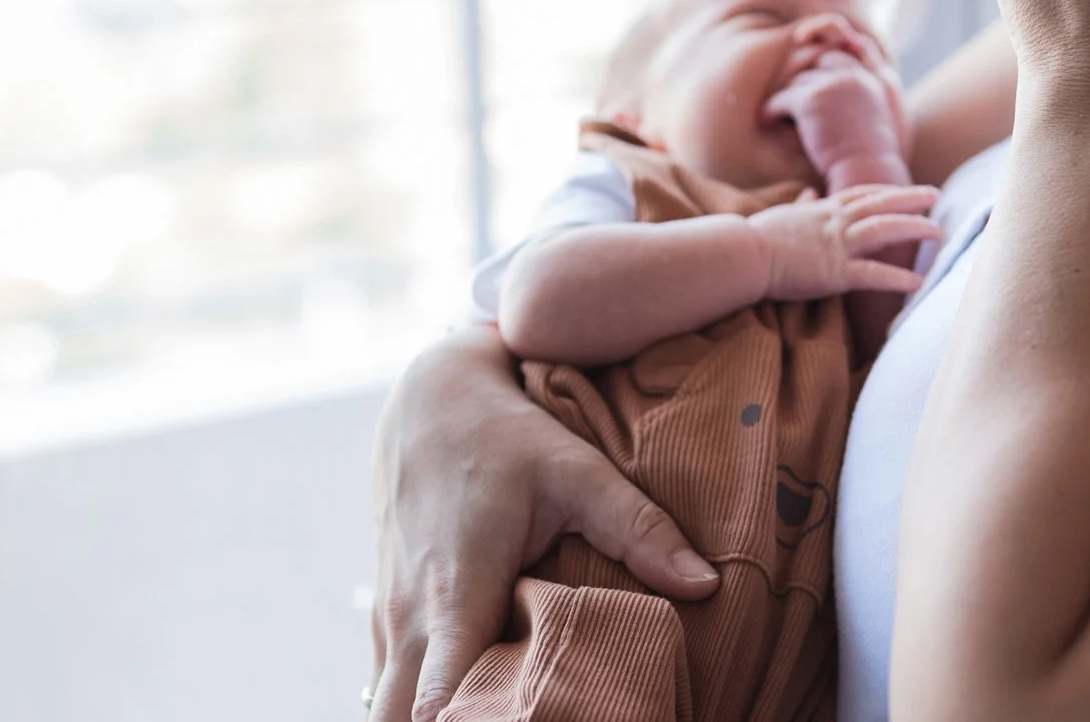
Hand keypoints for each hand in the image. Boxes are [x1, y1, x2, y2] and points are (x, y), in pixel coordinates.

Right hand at [368, 324, 720, 721]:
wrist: (429, 399)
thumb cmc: (503, 434)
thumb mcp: (577, 470)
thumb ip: (638, 529)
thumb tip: (705, 585)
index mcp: (457, 591)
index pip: (439, 697)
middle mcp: (409, 618)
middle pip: (401, 718)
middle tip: (521, 721)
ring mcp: (387, 621)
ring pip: (388, 705)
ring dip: (442, 715)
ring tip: (504, 714)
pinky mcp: (384, 619)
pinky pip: (389, 682)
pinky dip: (422, 699)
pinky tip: (473, 701)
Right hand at [748, 185, 939, 300]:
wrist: (744, 254)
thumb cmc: (757, 237)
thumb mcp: (784, 213)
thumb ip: (802, 203)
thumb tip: (809, 191)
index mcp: (822, 209)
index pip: (861, 194)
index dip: (886, 192)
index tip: (905, 191)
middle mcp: (835, 222)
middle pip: (881, 204)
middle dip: (911, 199)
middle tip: (935, 196)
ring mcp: (837, 245)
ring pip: (885, 230)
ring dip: (913, 229)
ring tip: (937, 233)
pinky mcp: (836, 273)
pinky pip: (874, 274)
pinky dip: (898, 277)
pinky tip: (918, 282)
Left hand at [762, 47, 910, 186]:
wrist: (866, 176)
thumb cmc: (866, 160)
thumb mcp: (869, 122)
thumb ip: (856, 100)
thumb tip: (833, 88)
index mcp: (870, 80)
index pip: (837, 59)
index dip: (820, 73)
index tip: (809, 91)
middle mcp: (852, 76)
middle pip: (815, 67)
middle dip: (803, 85)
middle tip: (791, 104)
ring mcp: (831, 85)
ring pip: (796, 83)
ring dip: (787, 99)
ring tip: (778, 115)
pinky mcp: (810, 99)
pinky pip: (781, 98)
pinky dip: (771, 110)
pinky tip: (767, 121)